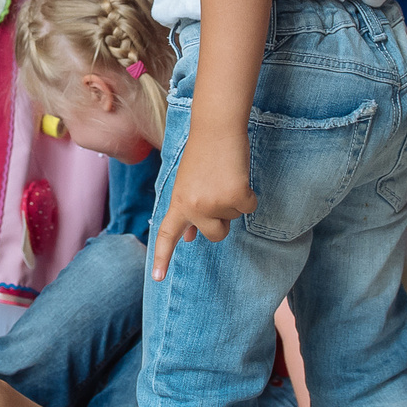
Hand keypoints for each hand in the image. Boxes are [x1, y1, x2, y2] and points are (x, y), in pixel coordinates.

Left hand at [152, 132, 254, 279]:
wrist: (216, 128)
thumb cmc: (203, 154)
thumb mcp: (188, 185)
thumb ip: (187, 211)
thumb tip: (188, 238)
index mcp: (178, 202)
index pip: (167, 234)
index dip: (162, 257)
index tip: (157, 278)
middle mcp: (194, 207)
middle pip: (216, 235)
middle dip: (223, 220)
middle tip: (218, 190)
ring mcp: (215, 204)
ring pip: (235, 218)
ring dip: (234, 200)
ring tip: (224, 176)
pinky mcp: (237, 197)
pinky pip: (250, 207)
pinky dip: (248, 194)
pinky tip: (237, 176)